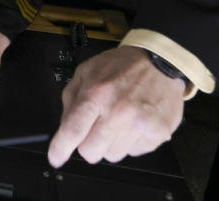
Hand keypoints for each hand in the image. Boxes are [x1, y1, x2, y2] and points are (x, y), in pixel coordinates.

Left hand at [48, 46, 185, 166]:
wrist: (162, 62)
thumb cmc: (125, 65)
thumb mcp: (88, 70)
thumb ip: (71, 98)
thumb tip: (64, 126)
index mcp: (97, 93)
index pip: (72, 130)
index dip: (60, 149)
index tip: (56, 158)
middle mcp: (118, 111)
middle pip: (90, 151)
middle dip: (87, 144)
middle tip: (94, 128)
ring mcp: (139, 125)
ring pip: (112, 156)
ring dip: (110, 143)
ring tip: (119, 120)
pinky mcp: (157, 135)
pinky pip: (133, 153)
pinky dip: (131, 141)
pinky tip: (134, 122)